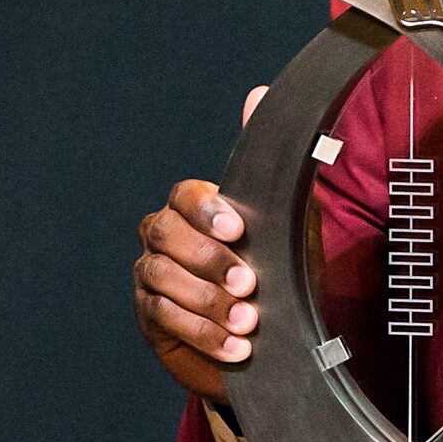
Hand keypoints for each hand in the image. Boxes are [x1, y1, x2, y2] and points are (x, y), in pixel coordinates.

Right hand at [132, 86, 267, 401]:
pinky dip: (202, 334)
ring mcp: (152, 276)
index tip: (239, 230)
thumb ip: (275, 169)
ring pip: (161, 277)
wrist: (272, 343)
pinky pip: (163, 318)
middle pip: (165, 234)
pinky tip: (236, 348)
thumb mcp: (291, 227)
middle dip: (208, 260)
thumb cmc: (279, 278)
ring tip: (247, 321)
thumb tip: (258, 93)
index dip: (206, 210)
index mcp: (198, 210)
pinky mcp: (150, 317)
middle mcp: (166, 237)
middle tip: (249, 284)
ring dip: (206, 302)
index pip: (185, 196)